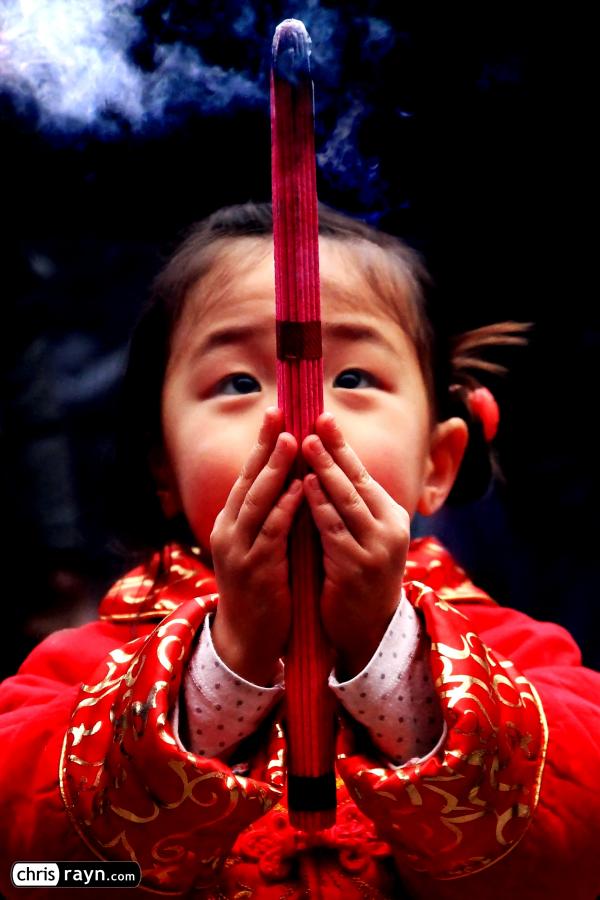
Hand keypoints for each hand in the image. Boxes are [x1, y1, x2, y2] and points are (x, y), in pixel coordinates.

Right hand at [210, 407, 301, 684]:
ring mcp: (239, 550)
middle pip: (248, 480)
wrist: (247, 639)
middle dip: (265, 446)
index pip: (246, 475)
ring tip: (292, 441)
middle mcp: (228, 532)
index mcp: (230, 523)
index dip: (261, 444)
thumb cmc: (262, 588)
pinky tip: (301, 488)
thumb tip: (292, 480)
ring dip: (275, 470)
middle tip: (279, 414)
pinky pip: (273, 532)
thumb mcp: (260, 547)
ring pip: (257, 501)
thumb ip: (269, 517)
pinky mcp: (255, 570)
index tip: (275, 413)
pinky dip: (286, 507)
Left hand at [302, 413, 409, 677]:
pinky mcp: (357, 568)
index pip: (363, 473)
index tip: (323, 417)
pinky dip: (318, 506)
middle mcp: (390, 528)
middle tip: (312, 424)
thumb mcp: (363, 535)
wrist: (366, 629)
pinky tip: (304, 488)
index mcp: (392, 516)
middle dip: (334, 450)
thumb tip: (325, 463)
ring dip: (325, 471)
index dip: (342, 445)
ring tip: (305, 446)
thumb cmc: (356, 574)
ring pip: (347, 502)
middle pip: (357, 481)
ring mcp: (376, 549)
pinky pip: (333, 530)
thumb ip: (350, 504)